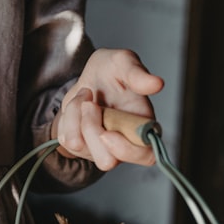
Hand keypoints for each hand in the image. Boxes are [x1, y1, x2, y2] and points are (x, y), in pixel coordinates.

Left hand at [51, 48, 164, 169]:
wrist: (89, 77)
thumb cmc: (112, 72)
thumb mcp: (122, 63)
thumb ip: (137, 73)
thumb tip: (156, 84)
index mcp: (143, 128)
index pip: (146, 157)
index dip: (127, 151)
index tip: (108, 132)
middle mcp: (124, 144)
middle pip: (107, 161)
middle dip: (92, 128)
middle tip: (92, 104)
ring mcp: (101, 149)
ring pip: (82, 149)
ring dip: (77, 119)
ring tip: (86, 99)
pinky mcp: (81, 148)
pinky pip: (67, 141)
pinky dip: (68, 118)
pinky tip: (78, 106)